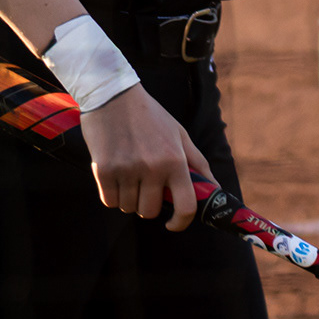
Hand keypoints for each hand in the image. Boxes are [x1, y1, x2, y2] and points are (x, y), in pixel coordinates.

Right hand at [77, 85, 212, 231]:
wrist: (112, 94)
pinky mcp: (104, 170)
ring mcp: (127, 169)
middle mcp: (152, 167)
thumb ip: (197, 162)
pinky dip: (111, 194)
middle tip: (143, 186)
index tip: (172, 224)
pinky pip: (110, 201)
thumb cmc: (149, 115)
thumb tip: (214, 188)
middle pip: (150, 211)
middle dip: (147, 204)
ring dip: (128, 198)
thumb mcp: (178, 133)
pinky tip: (113, 175)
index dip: (181, 222)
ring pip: (128, 207)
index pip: (186, 206)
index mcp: (175, 160)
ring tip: (127, 175)